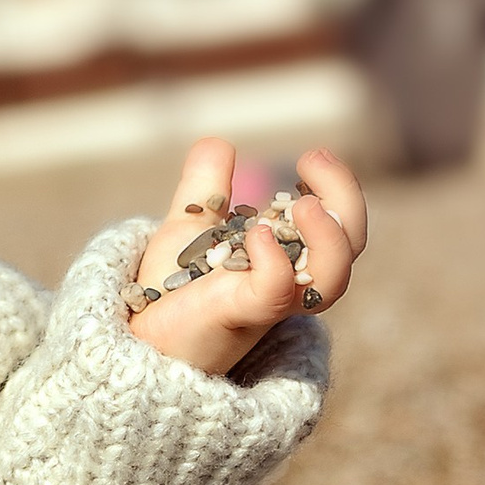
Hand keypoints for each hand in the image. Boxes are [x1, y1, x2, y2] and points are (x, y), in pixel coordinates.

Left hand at [126, 138, 367, 377]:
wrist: (134, 340)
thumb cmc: (167, 295)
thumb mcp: (189, 231)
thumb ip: (206, 190)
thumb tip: (219, 144)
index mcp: (286, 256)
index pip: (340, 226)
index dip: (339, 189)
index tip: (311, 157)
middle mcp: (287, 281)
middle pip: (350, 247)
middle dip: (347, 198)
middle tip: (312, 158)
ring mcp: (265, 301)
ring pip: (331, 280)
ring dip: (329, 236)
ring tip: (301, 202)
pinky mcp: (237, 313)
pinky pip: (275, 291)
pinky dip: (274, 259)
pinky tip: (255, 233)